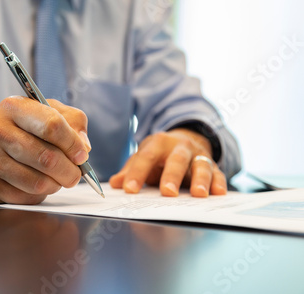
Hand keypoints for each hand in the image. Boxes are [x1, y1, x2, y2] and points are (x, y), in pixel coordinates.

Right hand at [0, 96, 90, 203]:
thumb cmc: (19, 128)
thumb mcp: (44, 111)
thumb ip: (71, 122)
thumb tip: (83, 147)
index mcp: (13, 107)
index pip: (51, 125)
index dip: (73, 144)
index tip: (81, 155)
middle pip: (46, 158)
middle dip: (69, 171)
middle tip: (75, 174)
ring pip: (37, 182)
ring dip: (55, 185)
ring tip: (56, 179)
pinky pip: (24, 197)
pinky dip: (38, 195)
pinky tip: (36, 184)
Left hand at [109, 128, 226, 196]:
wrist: (185, 140)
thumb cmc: (159, 154)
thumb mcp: (144, 157)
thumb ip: (130, 170)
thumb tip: (115, 184)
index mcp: (158, 143)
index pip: (146, 157)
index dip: (137, 173)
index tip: (129, 190)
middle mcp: (180, 147)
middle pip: (176, 160)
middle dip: (172, 176)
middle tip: (167, 192)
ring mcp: (198, 155)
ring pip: (201, 165)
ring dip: (201, 179)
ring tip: (198, 194)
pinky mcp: (213, 165)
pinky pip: (218, 173)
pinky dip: (219, 183)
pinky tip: (218, 193)